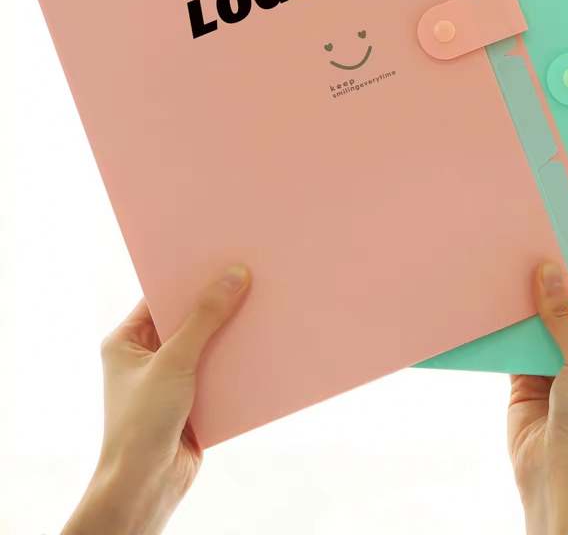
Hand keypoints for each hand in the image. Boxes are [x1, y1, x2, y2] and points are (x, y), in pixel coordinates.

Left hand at [63, 265, 250, 534]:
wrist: (146, 487)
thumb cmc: (141, 424)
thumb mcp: (175, 361)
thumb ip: (206, 317)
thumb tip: (236, 274)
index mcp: (126, 341)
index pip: (161, 296)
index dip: (191, 277)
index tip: (223, 256)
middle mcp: (147, 357)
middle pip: (189, 318)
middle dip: (219, 303)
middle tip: (251, 275)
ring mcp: (171, 379)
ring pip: (209, 343)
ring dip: (233, 332)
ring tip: (265, 304)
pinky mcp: (194, 400)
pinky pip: (221, 369)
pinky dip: (239, 361)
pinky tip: (265, 344)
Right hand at [508, 262, 567, 534]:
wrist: (554, 477)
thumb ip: (564, 318)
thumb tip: (547, 272)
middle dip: (558, 287)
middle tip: (543, 244)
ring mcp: (555, 370)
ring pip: (541, 327)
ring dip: (529, 304)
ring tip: (517, 261)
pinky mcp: (524, 381)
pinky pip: (514, 347)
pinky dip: (506, 328)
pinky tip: (496, 299)